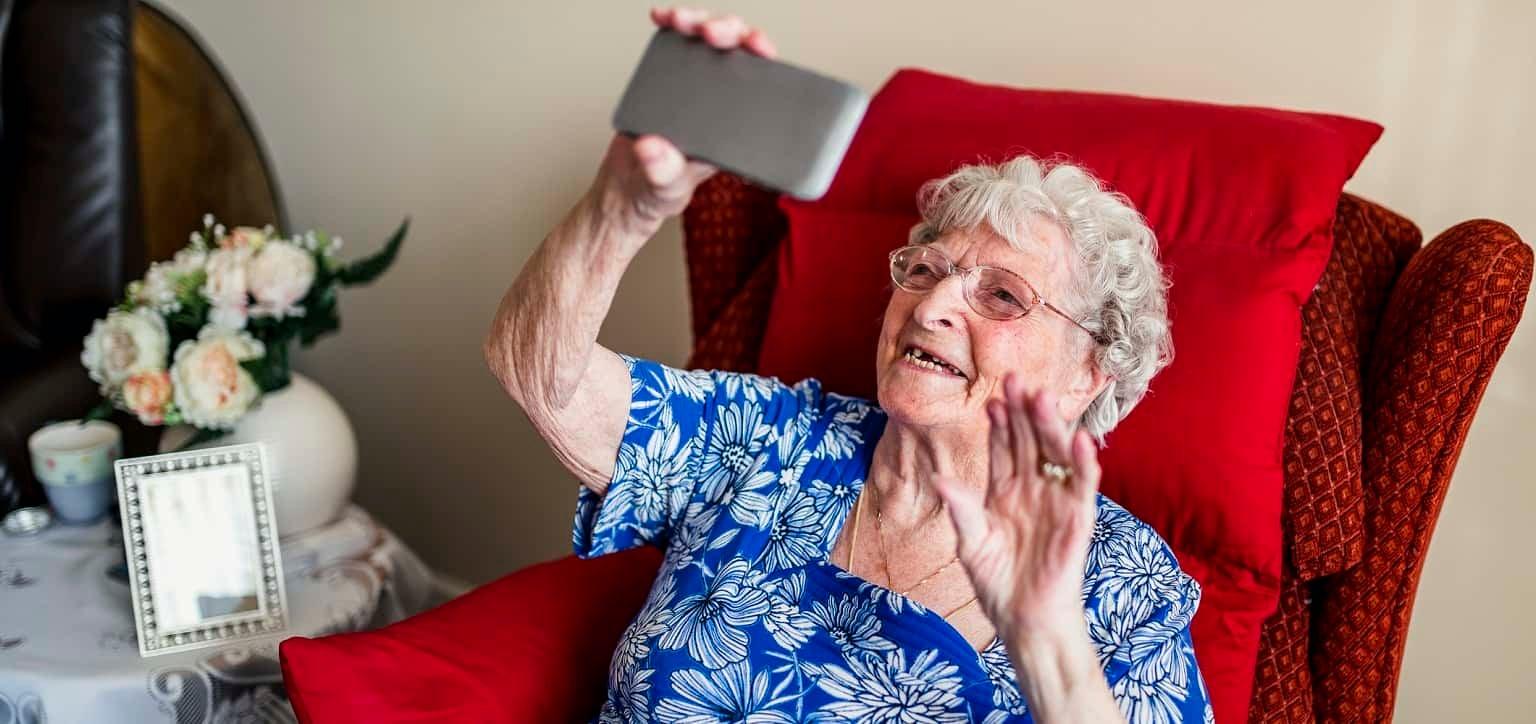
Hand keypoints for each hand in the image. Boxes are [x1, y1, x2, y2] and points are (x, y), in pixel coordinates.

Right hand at [585, 7, 777, 238]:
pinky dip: (671, 27)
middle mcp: (720, 101)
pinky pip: (676, 46)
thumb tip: (652, 147)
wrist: (627, 190)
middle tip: (708, 31)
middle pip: (736, 50)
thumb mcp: (666, 188)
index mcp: (735, 125)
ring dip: (697, 22)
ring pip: (708, 42)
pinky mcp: (668, 80)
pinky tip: (663, 19)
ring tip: (680, 19)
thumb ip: (663, 171)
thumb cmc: (660, 191)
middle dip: (727, 30)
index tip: (754, 44)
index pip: (762, 82)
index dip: (762, 56)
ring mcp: (695, 87)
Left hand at [933, 373, 1100, 643]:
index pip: (1003, 449)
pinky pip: (1083, 485)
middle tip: (1015, 380)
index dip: (999, 424)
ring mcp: (1056, 501)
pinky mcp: (1077, 519)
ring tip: (1041, 397)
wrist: (1024, 619)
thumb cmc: (998, 583)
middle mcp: (1033, 489)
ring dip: (1050, 426)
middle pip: (1029, 441)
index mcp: (1005, 492)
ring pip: (1055, 454)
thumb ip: (961, 510)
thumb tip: (939, 478)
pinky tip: (1078, 438)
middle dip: (1022, 411)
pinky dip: (1083, 462)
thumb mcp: (971, 543)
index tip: (991, 400)